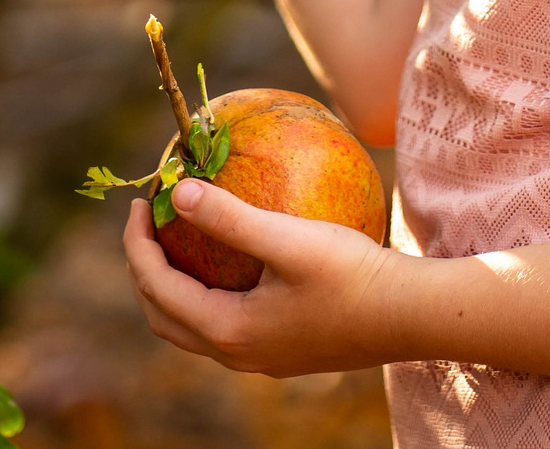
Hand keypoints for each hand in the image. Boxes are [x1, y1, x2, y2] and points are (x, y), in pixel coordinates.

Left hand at [123, 177, 409, 376]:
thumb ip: (231, 218)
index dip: (138, 243)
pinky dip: (207, 294)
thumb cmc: (353, 275)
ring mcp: (261, 358)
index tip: (141, 201)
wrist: (411, 316)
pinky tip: (233, 261)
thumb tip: (178, 191)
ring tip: (180, 241)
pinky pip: (225, 325)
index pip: (157, 287)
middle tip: (150, 222)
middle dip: (146, 270)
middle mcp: (238, 353)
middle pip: (165, 317)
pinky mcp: (285, 351)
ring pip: (194, 327)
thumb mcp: (289, 238)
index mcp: (228, 330)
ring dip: (175, 286)